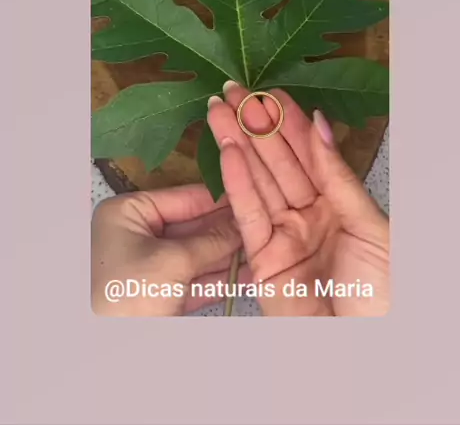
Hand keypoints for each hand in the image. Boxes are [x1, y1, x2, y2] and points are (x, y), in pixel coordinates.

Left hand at [91, 184, 246, 315]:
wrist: (112, 354)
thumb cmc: (130, 293)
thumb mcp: (174, 260)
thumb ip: (211, 241)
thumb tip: (241, 223)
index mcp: (127, 214)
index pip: (180, 198)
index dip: (215, 199)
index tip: (247, 193)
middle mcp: (135, 236)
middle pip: (190, 227)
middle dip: (225, 229)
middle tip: (258, 223)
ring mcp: (147, 267)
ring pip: (195, 255)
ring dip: (227, 254)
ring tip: (260, 245)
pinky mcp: (159, 296)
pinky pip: (193, 280)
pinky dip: (218, 278)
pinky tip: (246, 272)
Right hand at [207, 84, 388, 316]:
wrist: (365, 344)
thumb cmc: (382, 290)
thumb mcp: (370, 224)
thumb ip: (339, 176)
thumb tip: (320, 124)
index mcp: (337, 202)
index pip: (307, 153)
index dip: (288, 121)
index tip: (269, 92)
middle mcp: (307, 213)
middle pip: (275, 161)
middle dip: (254, 125)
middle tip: (232, 91)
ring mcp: (283, 235)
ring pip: (256, 180)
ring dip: (236, 143)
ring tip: (218, 110)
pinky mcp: (262, 259)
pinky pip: (247, 214)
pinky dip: (235, 182)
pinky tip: (227, 152)